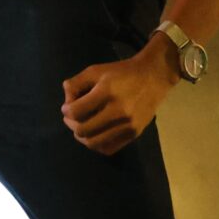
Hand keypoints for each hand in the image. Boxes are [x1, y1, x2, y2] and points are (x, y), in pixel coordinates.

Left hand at [59, 38, 176, 154]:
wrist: (153, 77)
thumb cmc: (122, 72)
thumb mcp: (96, 70)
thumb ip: (76, 83)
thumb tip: (66, 102)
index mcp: (106, 92)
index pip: (76, 111)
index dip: (66, 111)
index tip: (67, 107)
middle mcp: (118, 111)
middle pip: (83, 130)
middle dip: (71, 124)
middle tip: (71, 117)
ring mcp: (127, 125)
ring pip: (94, 143)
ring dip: (82, 136)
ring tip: (80, 126)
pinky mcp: (134, 134)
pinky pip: (108, 148)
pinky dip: (96, 144)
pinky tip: (94, 134)